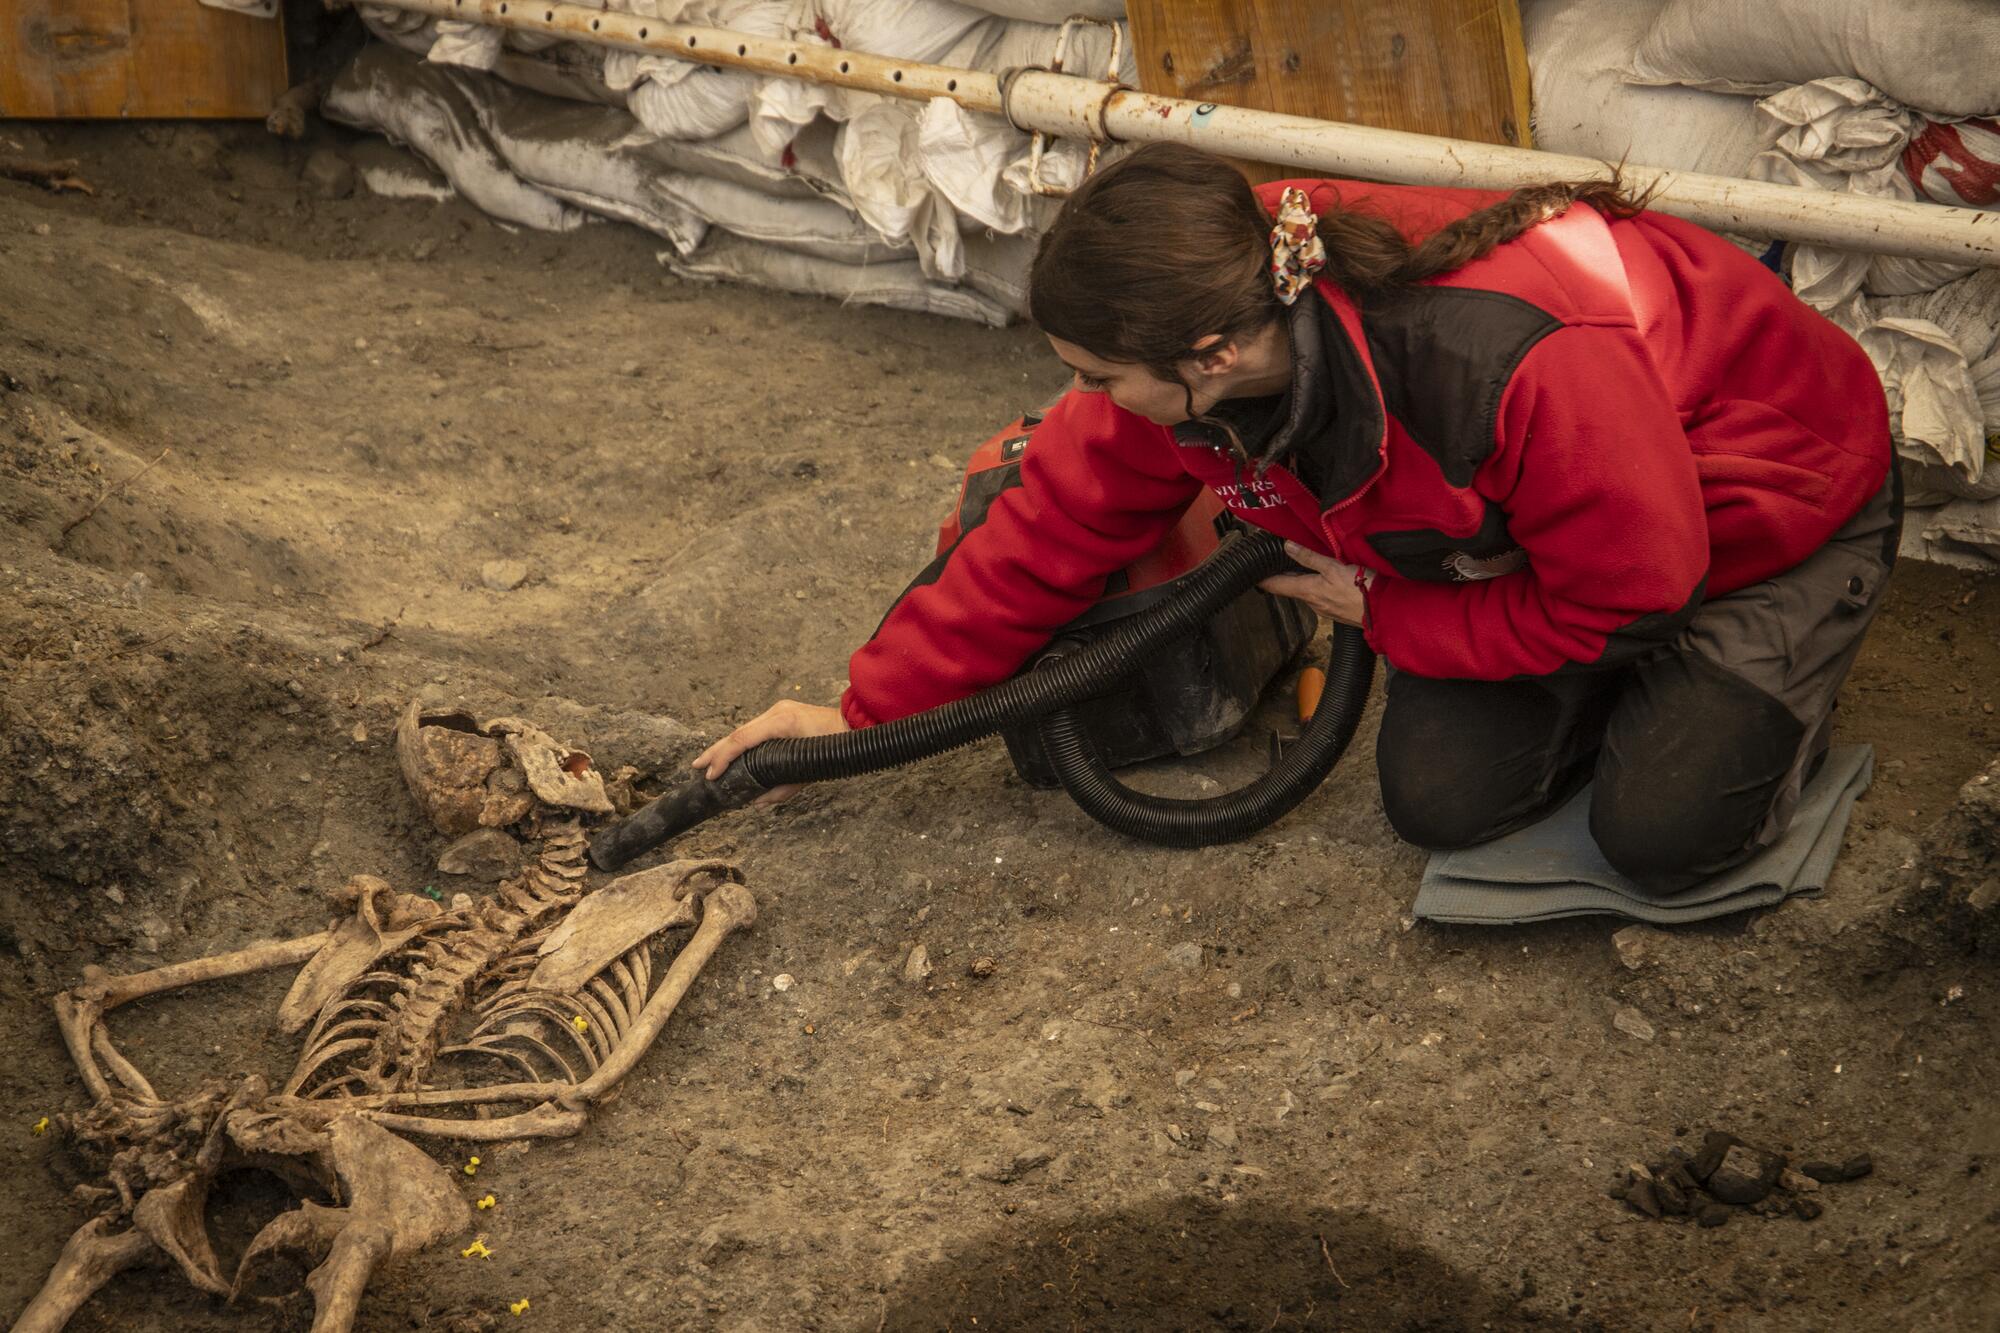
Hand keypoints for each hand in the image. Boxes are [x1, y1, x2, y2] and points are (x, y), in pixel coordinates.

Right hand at [692, 699, 848, 806]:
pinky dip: (741, 742)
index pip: (742, 740)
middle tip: (697, 767)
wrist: (855, 724)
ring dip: (726, 746)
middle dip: (716, 751)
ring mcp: (779, 711)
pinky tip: (731, 752)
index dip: (723, 758)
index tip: (710, 774)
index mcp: (781, 723)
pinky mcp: (782, 713)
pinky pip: (755, 729)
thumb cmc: (836, 746)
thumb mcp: (810, 772)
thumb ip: (782, 788)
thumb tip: (756, 802)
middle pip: (737, 732)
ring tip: (708, 762)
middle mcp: (776, 713)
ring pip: (744, 730)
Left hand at [1258, 540, 1369, 626]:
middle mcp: (1312, 603)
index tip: (1252, 574)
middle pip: (1291, 589)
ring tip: (1298, 567)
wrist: (1385, 611)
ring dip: (1301, 581)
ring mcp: (1325, 609)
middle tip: (1275, 564)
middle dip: (1283, 577)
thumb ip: (1310, 557)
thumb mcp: (1334, 567)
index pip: (1276, 586)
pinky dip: (1317, 587)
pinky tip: (1324, 580)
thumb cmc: (1361, 589)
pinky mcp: (1337, 611)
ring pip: (1307, 593)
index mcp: (1307, 591)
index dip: (1263, 580)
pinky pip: (1321, 597)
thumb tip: (1287, 547)